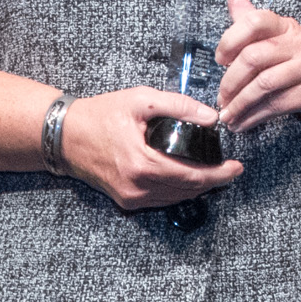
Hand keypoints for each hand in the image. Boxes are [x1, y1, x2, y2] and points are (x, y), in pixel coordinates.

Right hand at [49, 85, 243, 211]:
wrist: (64, 136)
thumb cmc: (99, 115)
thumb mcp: (141, 100)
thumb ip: (179, 106)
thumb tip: (210, 117)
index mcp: (143, 164)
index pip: (192, 176)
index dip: (219, 174)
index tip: (236, 167)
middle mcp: (137, 187)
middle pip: (188, 191)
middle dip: (212, 181)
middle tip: (229, 169)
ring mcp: (131, 197)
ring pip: (176, 199)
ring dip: (196, 187)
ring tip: (212, 172)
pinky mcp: (125, 201)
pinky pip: (161, 199)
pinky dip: (177, 190)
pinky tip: (186, 177)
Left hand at [209, 0, 300, 132]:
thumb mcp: (282, 38)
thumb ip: (255, 21)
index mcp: (286, 27)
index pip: (255, 21)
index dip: (230, 40)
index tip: (220, 60)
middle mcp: (298, 42)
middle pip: (253, 57)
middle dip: (230, 81)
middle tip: (221, 97)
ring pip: (263, 84)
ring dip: (239, 103)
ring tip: (228, 114)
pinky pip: (275, 105)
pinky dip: (253, 117)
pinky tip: (242, 124)